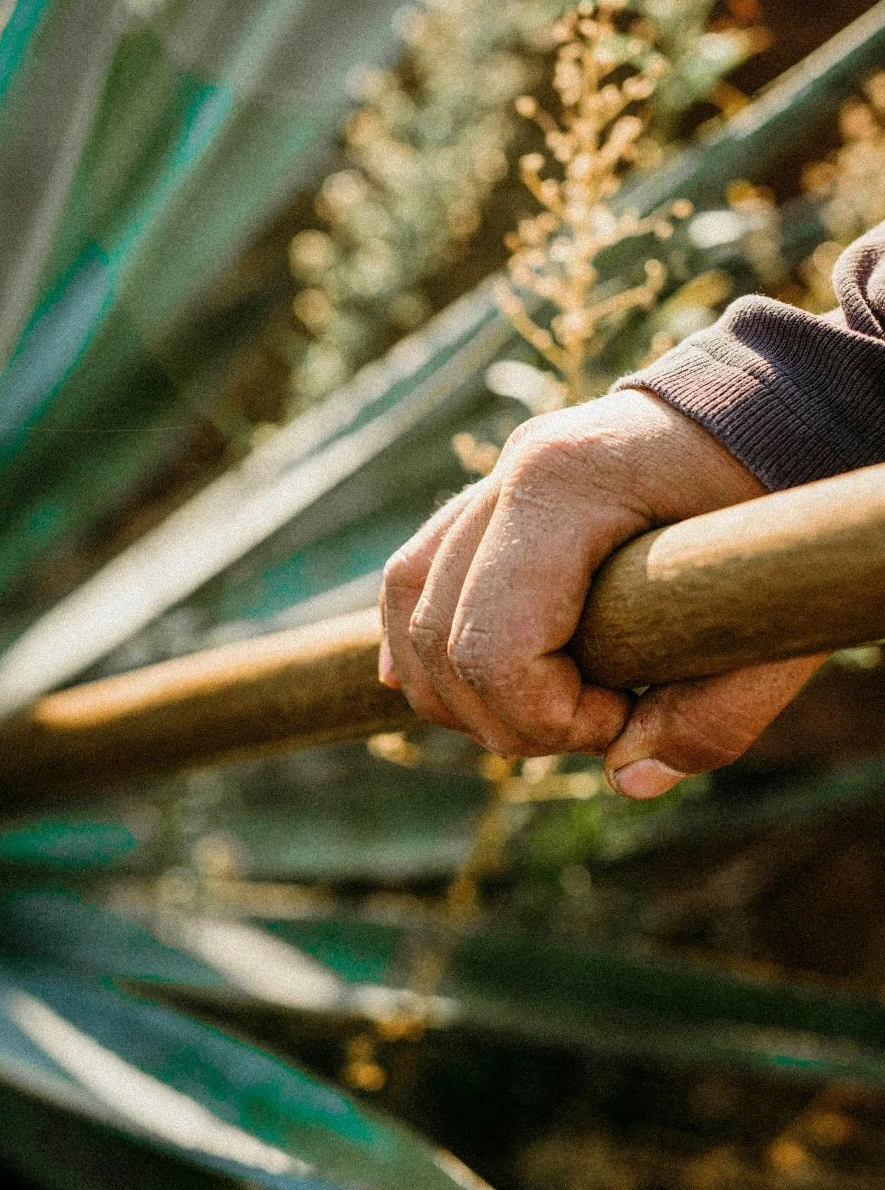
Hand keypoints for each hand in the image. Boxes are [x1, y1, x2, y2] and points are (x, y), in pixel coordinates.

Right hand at [379, 389, 825, 798]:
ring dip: (455, 691)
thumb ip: (714, 713)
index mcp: (566, 487)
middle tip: (597, 723)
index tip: (622, 717)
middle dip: (504, 716)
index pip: (491, 645)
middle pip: (439, 639)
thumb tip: (626, 779)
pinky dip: (424, 643)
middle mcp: (509, 475)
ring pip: (410, 607)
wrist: (777, 410)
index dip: (543, 716)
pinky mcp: (490, 501)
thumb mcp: (773, 615)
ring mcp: (492, 482)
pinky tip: (452, 687)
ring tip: (540, 713)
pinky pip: (415, 579)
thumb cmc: (780, 505)